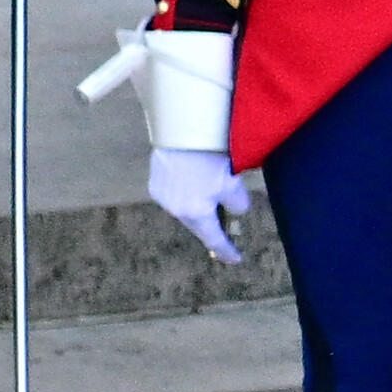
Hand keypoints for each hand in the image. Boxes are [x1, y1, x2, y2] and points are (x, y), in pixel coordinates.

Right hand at [143, 147, 253, 263]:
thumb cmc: (211, 158)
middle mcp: (175, 209)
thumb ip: (237, 204)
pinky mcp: (154, 181)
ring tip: (206, 191)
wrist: (182, 132)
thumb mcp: (233, 183)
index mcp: (196, 213)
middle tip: (223, 223)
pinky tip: (191, 179)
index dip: (226, 250)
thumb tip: (234, 210)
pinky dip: (185, 192)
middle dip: (210, 222)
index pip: (214, 238)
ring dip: (196, 205)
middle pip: (197, 223)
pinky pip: (173, 195)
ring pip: (184, 208)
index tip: (235, 259)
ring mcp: (161, 196)